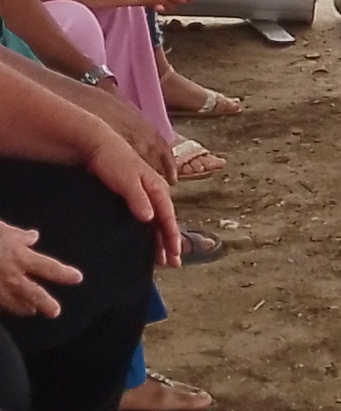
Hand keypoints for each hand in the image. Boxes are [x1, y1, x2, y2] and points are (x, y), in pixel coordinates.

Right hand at [0, 219, 80, 318]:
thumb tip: (34, 237)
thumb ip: (18, 236)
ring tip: (31, 311)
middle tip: (55, 312)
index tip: (77, 278)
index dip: (64, 274)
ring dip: (24, 307)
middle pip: (34, 294)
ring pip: (14, 303)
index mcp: (20, 257)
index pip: (49, 267)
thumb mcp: (2, 230)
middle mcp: (11, 277)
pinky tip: (6, 305)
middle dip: (46, 304)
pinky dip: (4, 305)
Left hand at [82, 126, 182, 263]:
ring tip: (163, 259)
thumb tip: (150, 218)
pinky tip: (146, 243)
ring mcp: (143, 195)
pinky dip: (149, 233)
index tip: (174, 254)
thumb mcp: (126, 179)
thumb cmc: (112, 161)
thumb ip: (138, 199)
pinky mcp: (132, 198)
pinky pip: (146, 219)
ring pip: (156, 222)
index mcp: (156, 187)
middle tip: (174, 264)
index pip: (168, 217)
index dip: (172, 236)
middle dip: (170, 243)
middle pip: (165, 222)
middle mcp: (154, 192)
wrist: (96, 147)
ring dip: (160, 240)